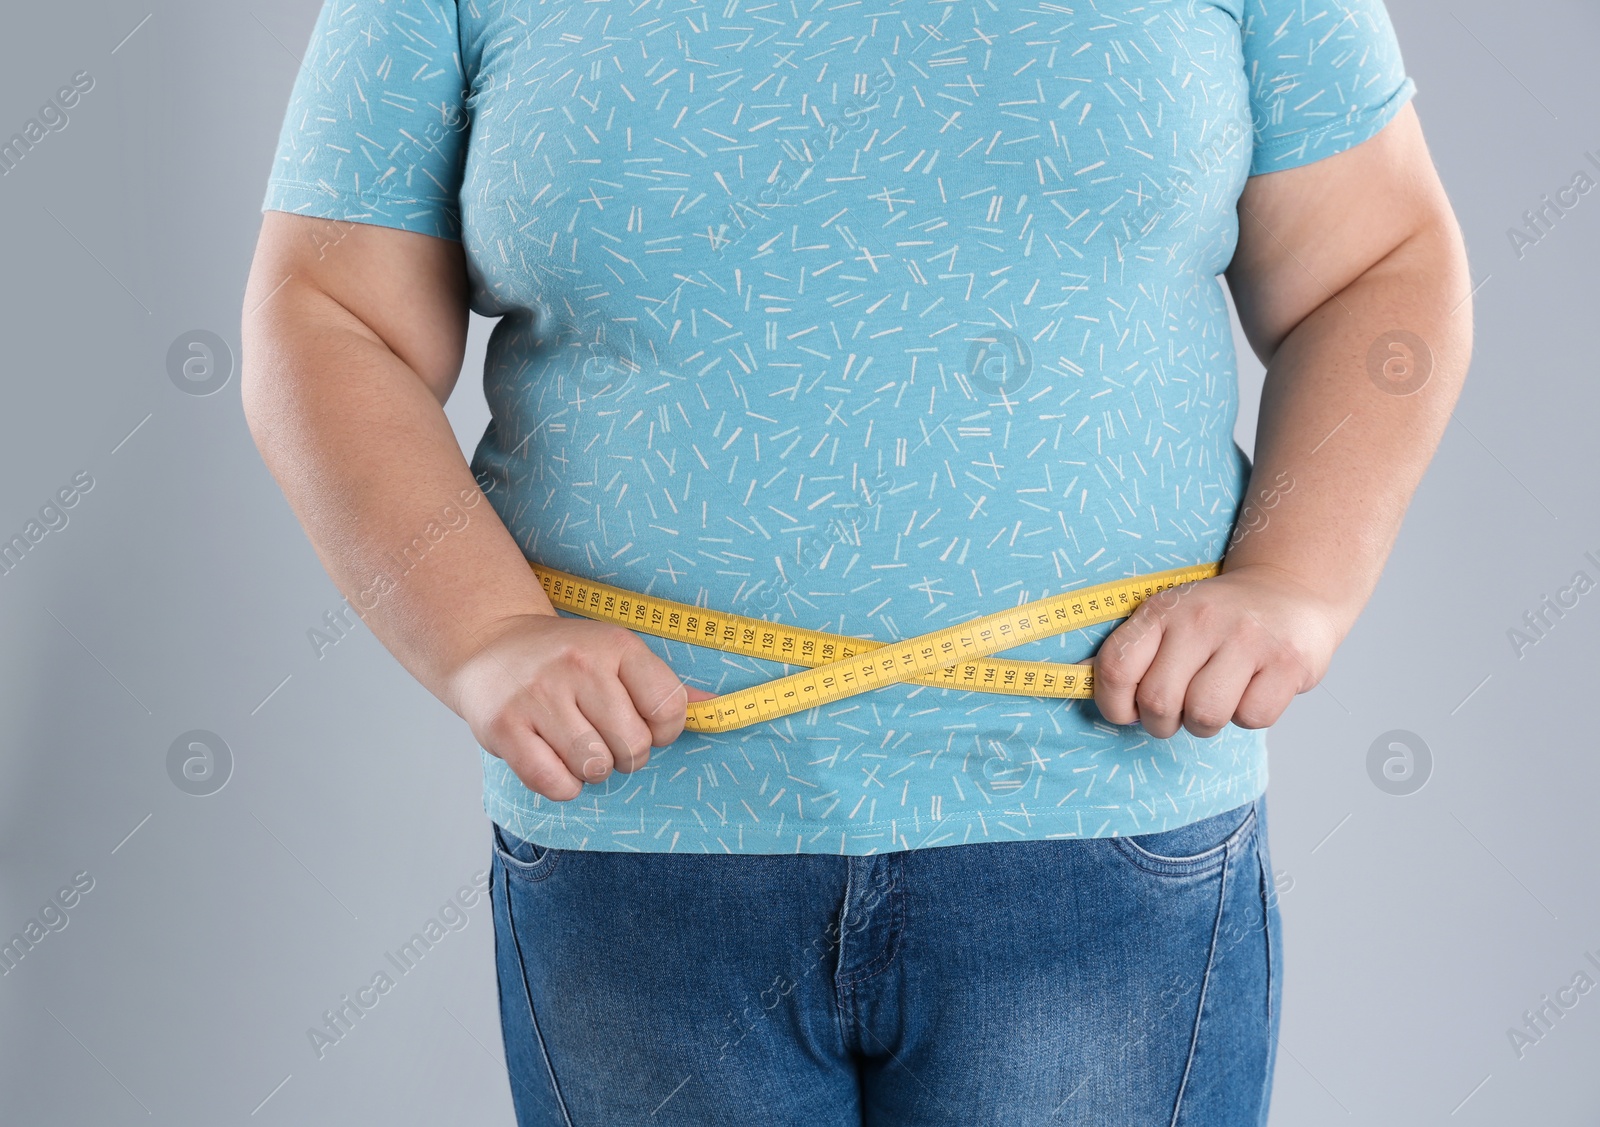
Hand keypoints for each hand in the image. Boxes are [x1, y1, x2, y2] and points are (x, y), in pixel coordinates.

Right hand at [445, 614, 716, 801]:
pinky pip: (555, 784)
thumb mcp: (618, 656)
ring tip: (576, 746)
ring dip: (592, 770)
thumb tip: (721, 708)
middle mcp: (579, 666)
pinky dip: (562, 785)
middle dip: (625, 755)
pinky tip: (552, 759)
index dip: (664, 731)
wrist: (488, 644)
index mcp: (617, 646)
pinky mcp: (505, 728)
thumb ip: (666, 687)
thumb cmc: (565, 659)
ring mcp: (539, 696)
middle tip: (603, 736)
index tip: (643, 724)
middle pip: (633, 747)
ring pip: (595, 768)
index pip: (670, 708)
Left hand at [1088, 564, 1346, 739]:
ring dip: (1204, 723)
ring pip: (1204, 716)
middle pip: (1158, 702)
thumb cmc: (1215, 618)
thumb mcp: (1166, 619)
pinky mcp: (1288, 662)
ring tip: (1213, 700)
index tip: (1127, 711)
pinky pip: (1252, 718)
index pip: (1116, 667)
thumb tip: (1071, 678)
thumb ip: (1126, 651)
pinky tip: (1250, 690)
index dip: (1112, 704)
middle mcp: (1201, 620)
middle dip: (1162, 722)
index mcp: (1162, 610)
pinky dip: (1248, 716)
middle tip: (1177, 711)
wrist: (1289, 588)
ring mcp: (1248, 639)